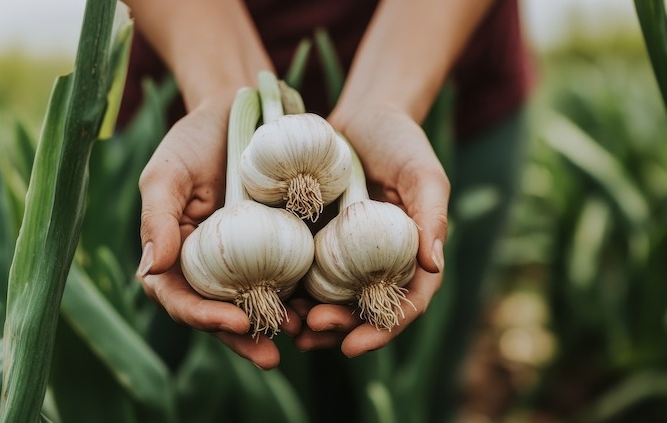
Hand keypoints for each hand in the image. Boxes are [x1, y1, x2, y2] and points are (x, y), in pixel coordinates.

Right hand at [136, 98, 295, 369]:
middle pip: (219, 313)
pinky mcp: (280, 246)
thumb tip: (150, 270)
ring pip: (255, 304)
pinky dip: (301, 297)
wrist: (242, 111)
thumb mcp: (168, 172)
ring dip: (275, 327)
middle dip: (242, 338)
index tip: (231, 320)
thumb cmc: (196, 139)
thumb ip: (157, 218)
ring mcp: (245, 259)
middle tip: (270, 357)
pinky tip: (320, 308)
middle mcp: (210, 265)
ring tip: (302, 337)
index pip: (179, 297)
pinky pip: (288, 278)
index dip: (201, 315)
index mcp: (176, 255)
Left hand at [293, 105, 448, 356]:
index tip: (354, 345)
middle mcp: (380, 262)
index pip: (405, 303)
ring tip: (288, 329)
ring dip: (311, 320)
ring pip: (333, 299)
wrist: (362, 116)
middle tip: (312, 332)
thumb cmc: (401, 142)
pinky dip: (292, 289)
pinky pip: (306, 271)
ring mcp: (348, 253)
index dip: (383, 330)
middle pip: (364, 310)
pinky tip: (273, 296)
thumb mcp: (423, 175)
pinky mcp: (318, 238)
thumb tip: (434, 268)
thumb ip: (432, 218)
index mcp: (412, 255)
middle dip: (339, 329)